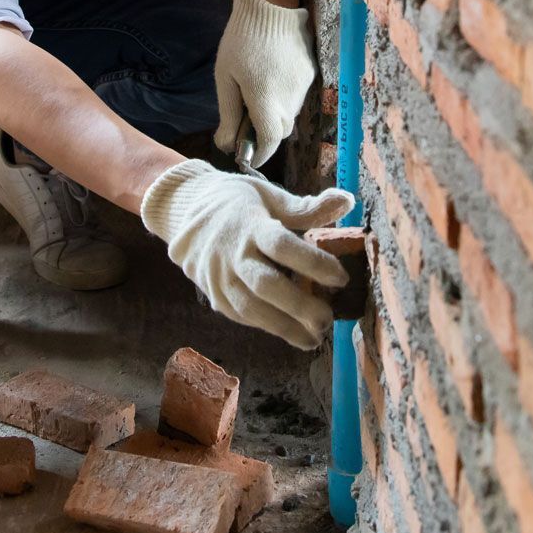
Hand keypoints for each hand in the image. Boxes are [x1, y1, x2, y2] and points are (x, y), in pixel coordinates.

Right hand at [140, 160, 353, 348]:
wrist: (184, 210)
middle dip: (299, 306)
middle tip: (328, 319)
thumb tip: (347, 201)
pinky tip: (291, 332)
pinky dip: (267, 326)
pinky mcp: (213, 295)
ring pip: (251, 308)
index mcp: (250, 224)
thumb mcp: (269, 196)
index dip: (313, 263)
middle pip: (266, 284)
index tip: (341, 277)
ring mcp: (219, 277)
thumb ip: (307, 207)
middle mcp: (232, 253)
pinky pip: (241, 316)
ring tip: (314, 337)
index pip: (282, 245)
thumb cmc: (237, 202)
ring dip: (284, 327)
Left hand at [213, 0, 315, 167]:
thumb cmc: (240, 40)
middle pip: (282, 130)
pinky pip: (297, 96)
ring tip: (257, 93)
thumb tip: (227, 145)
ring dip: (276, 114)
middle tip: (247, 121)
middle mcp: (290, 96)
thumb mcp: (225, 77)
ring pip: (291, 113)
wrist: (270, 4)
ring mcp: (304, 84)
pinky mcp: (311, 72)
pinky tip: (271, 77)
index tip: (249, 156)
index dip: (260, 153)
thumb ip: (228, 114)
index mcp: (266, 98)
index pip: (270, 141)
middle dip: (266, 133)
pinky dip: (284, 97)